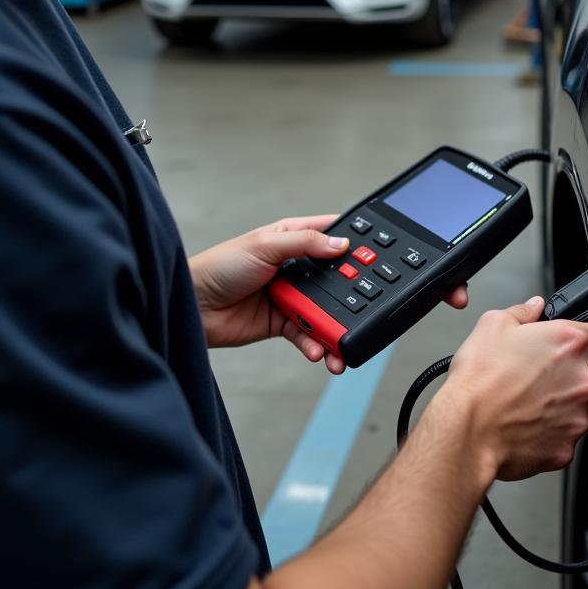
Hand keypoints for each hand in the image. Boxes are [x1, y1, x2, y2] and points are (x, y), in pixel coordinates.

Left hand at [189, 216, 468, 373]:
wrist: (191, 308)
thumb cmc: (219, 265)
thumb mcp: (264, 244)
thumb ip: (305, 243)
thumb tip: (343, 245)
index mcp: (300, 237)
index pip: (343, 238)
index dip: (369, 246)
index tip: (396, 256)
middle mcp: (303, 267)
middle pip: (347, 280)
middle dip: (367, 294)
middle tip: (387, 305)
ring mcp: (297, 296)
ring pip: (333, 312)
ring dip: (342, 329)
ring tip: (347, 343)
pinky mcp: (288, 324)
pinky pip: (314, 336)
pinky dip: (320, 345)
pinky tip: (321, 351)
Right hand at [440, 297, 587, 482]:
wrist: (469, 430)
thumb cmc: (480, 380)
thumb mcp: (493, 324)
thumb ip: (523, 311)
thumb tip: (533, 307)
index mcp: (569, 343)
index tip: (580, 345)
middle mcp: (582, 380)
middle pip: (586, 373)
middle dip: (565, 374)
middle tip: (532, 375)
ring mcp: (578, 416)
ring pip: (574, 405)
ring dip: (556, 403)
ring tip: (522, 400)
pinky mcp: (567, 448)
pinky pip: (562, 434)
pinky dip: (547, 430)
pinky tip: (522, 422)